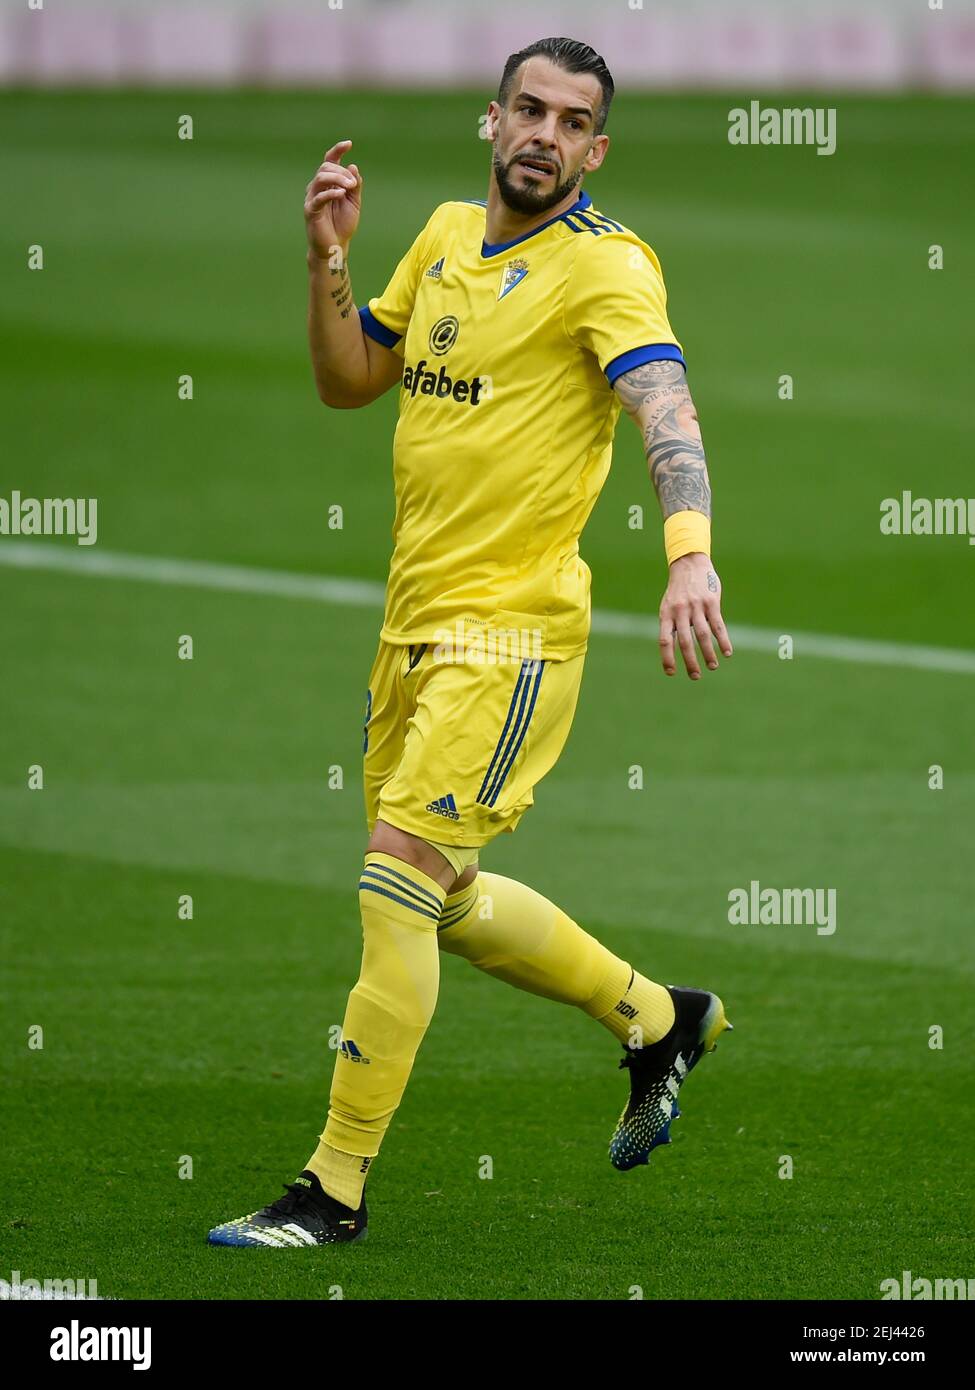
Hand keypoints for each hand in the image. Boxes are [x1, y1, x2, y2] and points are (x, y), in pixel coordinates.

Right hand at [305, 140, 362, 259]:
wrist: (335, 247)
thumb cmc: (342, 225)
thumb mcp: (354, 203)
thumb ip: (355, 186)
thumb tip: (353, 166)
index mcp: (328, 184)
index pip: (330, 161)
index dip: (337, 150)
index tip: (349, 144)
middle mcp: (318, 187)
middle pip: (326, 168)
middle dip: (342, 172)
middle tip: (354, 184)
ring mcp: (312, 198)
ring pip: (321, 178)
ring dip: (337, 179)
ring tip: (350, 187)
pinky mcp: (311, 211)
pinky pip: (319, 198)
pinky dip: (330, 193)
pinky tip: (341, 194)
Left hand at [658, 552, 732, 678]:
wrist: (689, 563)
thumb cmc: (678, 590)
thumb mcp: (668, 605)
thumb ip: (670, 624)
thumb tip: (672, 649)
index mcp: (666, 614)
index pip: (664, 640)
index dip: (667, 658)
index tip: (671, 672)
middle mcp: (680, 611)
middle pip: (684, 641)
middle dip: (690, 661)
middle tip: (695, 676)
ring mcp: (696, 606)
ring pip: (702, 635)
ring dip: (708, 653)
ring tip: (712, 666)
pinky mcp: (711, 602)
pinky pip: (717, 625)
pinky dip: (722, 640)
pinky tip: (726, 652)